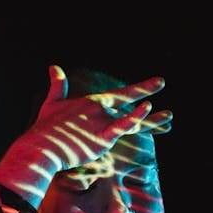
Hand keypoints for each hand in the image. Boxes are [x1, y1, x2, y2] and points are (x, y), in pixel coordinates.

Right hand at [7, 65, 171, 174]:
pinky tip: (146, 109)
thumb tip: (53, 66)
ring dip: (153, 120)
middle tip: (161, 81)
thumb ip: (57, 85)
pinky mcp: (102, 138)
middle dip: (145, 89)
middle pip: (128, 101)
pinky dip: (134, 118)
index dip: (139, 89)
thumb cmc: (46, 127)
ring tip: (171, 117)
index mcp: (92, 102)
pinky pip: (122, 127)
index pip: (121, 94)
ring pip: (133, 120)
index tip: (157, 83)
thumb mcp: (53, 102)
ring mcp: (103, 123)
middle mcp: (100, 109)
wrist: (42, 147)